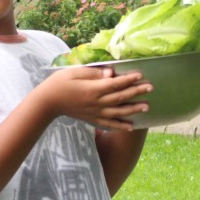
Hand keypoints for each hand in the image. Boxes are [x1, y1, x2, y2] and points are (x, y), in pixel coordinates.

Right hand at [34, 66, 152, 130]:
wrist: (48, 102)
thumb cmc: (60, 83)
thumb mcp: (75, 72)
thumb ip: (93, 73)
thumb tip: (111, 73)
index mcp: (93, 89)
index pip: (115, 84)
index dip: (128, 79)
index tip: (141, 74)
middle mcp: (97, 103)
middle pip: (120, 97)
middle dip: (136, 92)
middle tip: (151, 88)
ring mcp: (95, 113)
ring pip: (118, 112)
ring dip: (133, 110)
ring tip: (146, 107)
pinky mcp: (92, 119)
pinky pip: (109, 124)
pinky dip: (121, 126)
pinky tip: (131, 127)